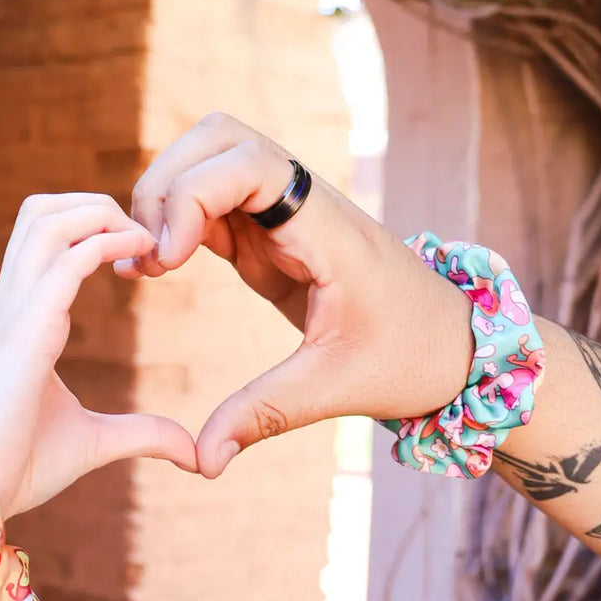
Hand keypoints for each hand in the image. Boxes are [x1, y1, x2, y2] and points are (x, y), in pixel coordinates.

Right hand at [0, 193, 197, 516]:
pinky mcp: (24, 332)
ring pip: (46, 219)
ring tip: (147, 239)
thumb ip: (142, 434)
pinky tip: (142, 254)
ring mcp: (15, 312)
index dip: (94, 229)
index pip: (47, 239)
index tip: (145, 254)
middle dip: (96, 204)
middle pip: (41, 210)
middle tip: (147, 237)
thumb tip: (193, 452)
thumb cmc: (15, 465)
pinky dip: (106, 243)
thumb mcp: (94, 442)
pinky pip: (63, 262)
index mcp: (23, 318)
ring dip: (101, 213)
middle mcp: (14, 303)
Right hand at [116, 112, 475, 476]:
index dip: (191, 193)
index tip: (166, 259)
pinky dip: (176, 221)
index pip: (248, 161)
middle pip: (217, 137)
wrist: (453, 347)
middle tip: (148, 255)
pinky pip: (212, 201)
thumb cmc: (409, 358)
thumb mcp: (335, 387)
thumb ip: (264, 414)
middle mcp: (304, 203)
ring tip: (147, 263)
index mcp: (327, 226)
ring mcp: (286, 213)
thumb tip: (203, 462)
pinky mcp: (272, 234)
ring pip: (209, 159)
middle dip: (166, 182)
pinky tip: (156, 267)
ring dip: (166, 196)